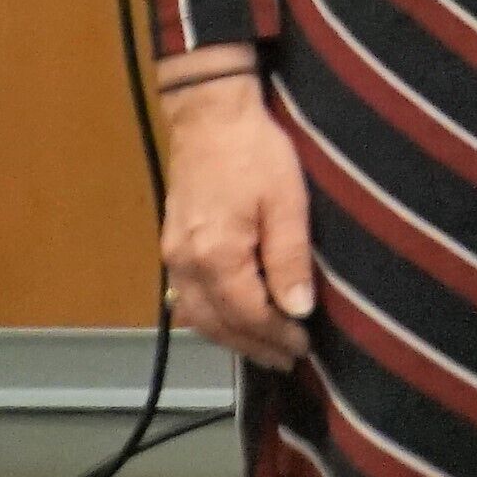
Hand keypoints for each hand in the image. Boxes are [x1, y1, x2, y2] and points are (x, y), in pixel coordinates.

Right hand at [156, 65, 313, 369]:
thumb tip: (298, 309)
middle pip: (218, 324)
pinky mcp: (172, 245)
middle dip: (254, 346)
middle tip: (287, 359)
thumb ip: (290, 259)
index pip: (247, 314)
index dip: (276, 335)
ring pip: (198, 316)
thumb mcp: (287, 202)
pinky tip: (234, 320)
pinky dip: (213, 317)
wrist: (210, 117)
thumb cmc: (255, 152)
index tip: (304, 346)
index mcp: (216, 255)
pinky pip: (189, 298)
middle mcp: (185, 263)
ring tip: (264, 349)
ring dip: (231, 337)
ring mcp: (173, 256)